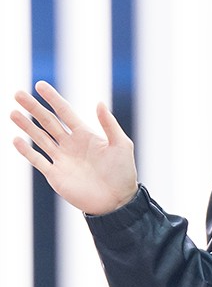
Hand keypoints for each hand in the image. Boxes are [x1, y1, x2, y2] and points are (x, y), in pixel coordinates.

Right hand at [11, 80, 138, 215]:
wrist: (117, 202)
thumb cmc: (123, 172)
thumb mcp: (121, 145)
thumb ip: (109, 124)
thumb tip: (99, 102)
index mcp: (85, 134)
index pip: (65, 112)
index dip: (52, 98)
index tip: (40, 85)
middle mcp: (70, 144)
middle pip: (48, 122)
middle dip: (33, 108)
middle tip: (17, 94)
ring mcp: (62, 159)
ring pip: (39, 138)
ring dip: (26, 126)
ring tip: (12, 113)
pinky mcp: (56, 175)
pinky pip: (38, 160)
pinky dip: (27, 151)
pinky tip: (16, 140)